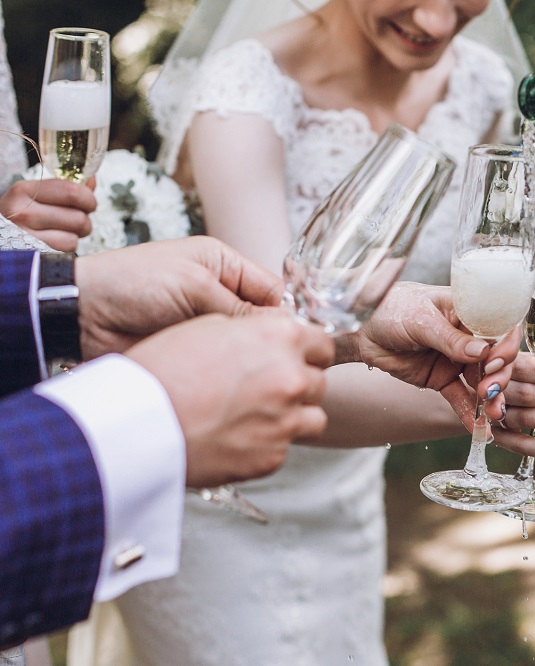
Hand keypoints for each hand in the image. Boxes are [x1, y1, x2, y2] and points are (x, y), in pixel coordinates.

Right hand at [0, 177, 94, 250]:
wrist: (1, 233)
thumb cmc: (22, 211)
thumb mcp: (35, 194)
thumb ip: (65, 187)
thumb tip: (91, 180)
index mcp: (24, 190)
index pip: (72, 191)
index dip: (89, 199)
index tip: (88, 203)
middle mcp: (23, 212)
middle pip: (79, 217)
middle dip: (85, 220)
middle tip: (77, 219)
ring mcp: (26, 235)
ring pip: (74, 236)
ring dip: (76, 234)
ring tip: (64, 230)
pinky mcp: (34, 252)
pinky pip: (67, 249)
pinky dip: (68, 245)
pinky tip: (56, 240)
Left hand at [75, 236, 283, 358]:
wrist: (81, 315)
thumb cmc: (132, 282)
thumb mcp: (193, 284)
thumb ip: (239, 307)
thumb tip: (281, 329)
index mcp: (224, 265)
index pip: (272, 290)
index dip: (286, 314)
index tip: (299, 339)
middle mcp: (219, 294)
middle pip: (262, 320)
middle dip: (270, 339)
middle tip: (281, 360)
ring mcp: (205, 325)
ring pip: (243, 345)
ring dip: (248, 358)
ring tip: (259, 373)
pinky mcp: (192, 352)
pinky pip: (221, 363)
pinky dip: (228, 372)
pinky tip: (237, 382)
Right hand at [124, 313, 333, 486]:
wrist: (137, 424)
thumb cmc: (163, 370)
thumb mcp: (208, 327)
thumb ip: (255, 330)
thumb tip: (276, 334)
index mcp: (279, 338)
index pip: (322, 343)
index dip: (306, 351)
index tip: (294, 358)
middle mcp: (291, 377)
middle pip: (318, 381)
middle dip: (297, 384)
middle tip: (264, 389)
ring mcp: (285, 420)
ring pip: (313, 417)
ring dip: (292, 416)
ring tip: (254, 416)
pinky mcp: (272, 456)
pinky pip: (284, 447)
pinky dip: (266, 444)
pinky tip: (234, 437)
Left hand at [336, 282, 517, 418]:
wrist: (361, 329)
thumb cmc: (390, 308)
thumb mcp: (420, 318)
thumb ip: (450, 337)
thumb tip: (482, 351)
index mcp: (468, 313)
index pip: (500, 328)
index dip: (506, 346)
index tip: (496, 361)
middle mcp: (468, 336)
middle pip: (496, 359)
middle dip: (499, 377)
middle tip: (489, 392)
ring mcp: (456, 359)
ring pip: (482, 381)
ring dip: (491, 400)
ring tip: (493, 416)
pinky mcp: (442, 379)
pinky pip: (459, 398)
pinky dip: (469, 413)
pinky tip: (478, 429)